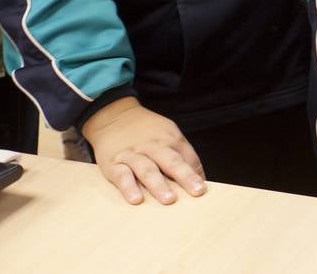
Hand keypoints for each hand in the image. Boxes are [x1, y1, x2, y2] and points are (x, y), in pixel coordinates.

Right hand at [80, 98, 205, 204]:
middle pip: (172, 161)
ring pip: (147, 170)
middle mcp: (154, 146)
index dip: (196, 174)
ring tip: (169, 200)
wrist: (114, 116)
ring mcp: (133, 154)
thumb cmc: (147, 132)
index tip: (204, 190)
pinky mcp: (113, 163)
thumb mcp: (168, 134)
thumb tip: (199, 179)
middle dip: (185, 177)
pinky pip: (121, 176)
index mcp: (171, 139)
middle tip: (196, 191)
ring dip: (159, 185)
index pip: (188, 158)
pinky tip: (136, 200)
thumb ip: (183, 155)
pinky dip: (129, 187)